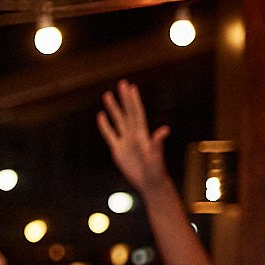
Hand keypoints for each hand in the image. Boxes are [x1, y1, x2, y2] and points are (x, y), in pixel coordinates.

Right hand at [98, 80, 170, 194]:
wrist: (149, 181)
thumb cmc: (156, 169)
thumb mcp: (156, 155)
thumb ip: (157, 142)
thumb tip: (164, 130)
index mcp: (142, 134)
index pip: (137, 113)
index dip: (134, 101)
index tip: (131, 88)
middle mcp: (134, 134)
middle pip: (127, 112)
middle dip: (124, 98)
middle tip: (121, 83)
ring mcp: (125, 141)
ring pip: (118, 120)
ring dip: (113, 108)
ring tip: (107, 95)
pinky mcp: (118, 150)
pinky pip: (110, 134)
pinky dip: (105, 125)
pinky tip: (101, 116)